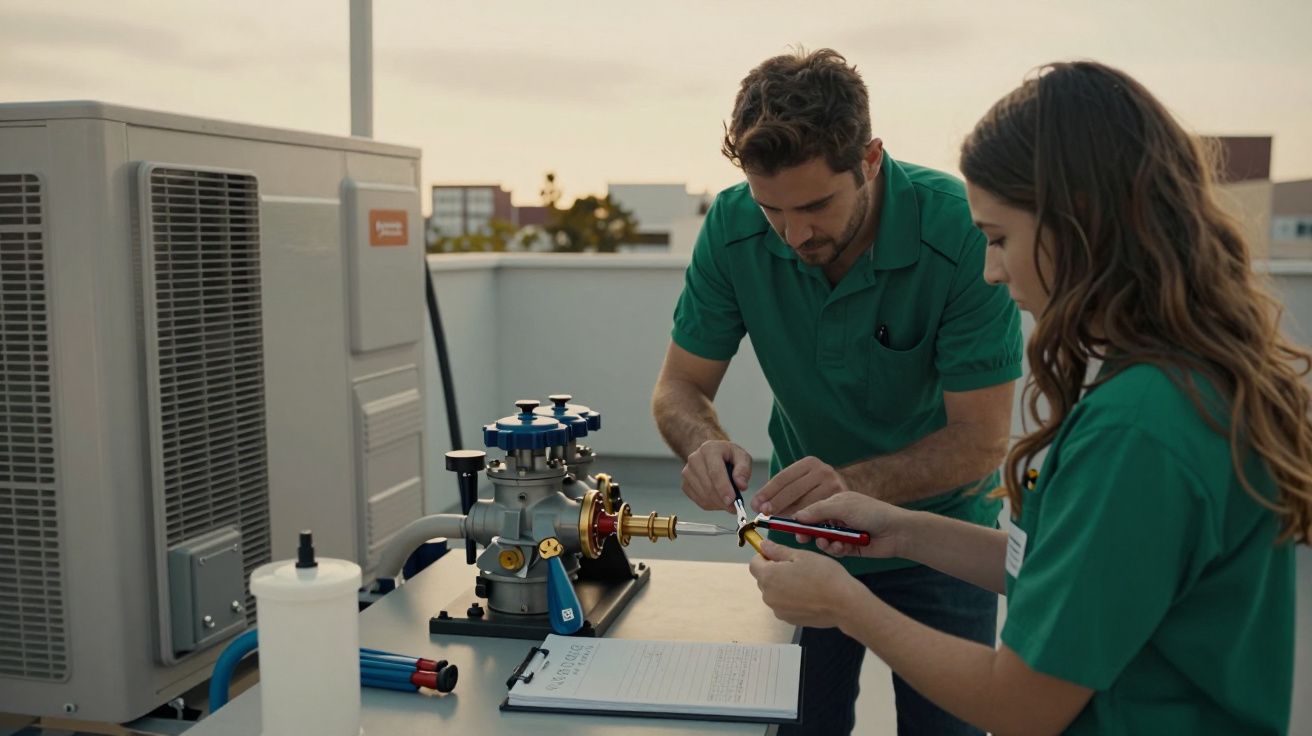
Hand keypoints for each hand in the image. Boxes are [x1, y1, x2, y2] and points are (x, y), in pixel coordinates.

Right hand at [682, 440, 751, 512]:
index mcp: (709, 449)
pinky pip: (699, 501)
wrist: (712, 455)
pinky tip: (719, 500)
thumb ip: (744, 469)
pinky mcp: (685, 485)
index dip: (723, 488)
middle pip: (708, 485)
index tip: (731, 500)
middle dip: (722, 500)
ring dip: (718, 503)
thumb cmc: (728, 456)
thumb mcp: (742, 456)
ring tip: (729, 502)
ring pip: (703, 495)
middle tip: (735, 506)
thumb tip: (741, 486)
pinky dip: (711, 505)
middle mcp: (695, 459)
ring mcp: (687, 472)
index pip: (715, 472)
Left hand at [748, 541, 870, 627]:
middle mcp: (768, 596)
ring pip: (774, 592)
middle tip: (798, 567)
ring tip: (805, 582)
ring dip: (783, 585)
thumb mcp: (802, 556)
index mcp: (768, 577)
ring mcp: (778, 610)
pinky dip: (791, 599)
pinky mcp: (788, 620)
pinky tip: (808, 596)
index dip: (765, 556)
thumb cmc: (824, 575)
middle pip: (763, 579)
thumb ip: (778, 551)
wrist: (843, 604)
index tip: (780, 555)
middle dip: (775, 571)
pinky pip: (783, 604)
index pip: (754, 563)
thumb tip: (763, 545)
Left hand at [751, 456, 846, 516]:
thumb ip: (785, 489)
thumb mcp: (805, 479)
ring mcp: (834, 485)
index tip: (756, 504)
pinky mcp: (842, 501)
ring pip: (807, 505)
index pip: (783, 478)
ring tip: (778, 524)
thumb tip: (760, 505)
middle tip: (763, 516)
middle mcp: (823, 471)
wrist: (855, 484)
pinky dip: (808, 525)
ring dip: (790, 517)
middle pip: (793, 490)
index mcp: (809, 463)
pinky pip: (820, 516)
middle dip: (776, 505)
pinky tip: (798, 531)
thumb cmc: (820, 486)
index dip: (767, 492)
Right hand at [790, 491, 904, 558]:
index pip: (810, 510)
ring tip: (828, 543)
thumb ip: (818, 510)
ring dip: (824, 543)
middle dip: (807, 533)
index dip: (799, 518)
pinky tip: (842, 547)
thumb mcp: (842, 506)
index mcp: (834, 504)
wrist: (898, 531)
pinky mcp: (849, 548)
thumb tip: (797, 515)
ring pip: (823, 541)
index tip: (788, 525)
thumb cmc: (872, 512)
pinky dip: (836, 550)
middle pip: (814, 527)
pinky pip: (835, 551)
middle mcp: (837, 518)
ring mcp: (843, 534)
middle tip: (802, 539)